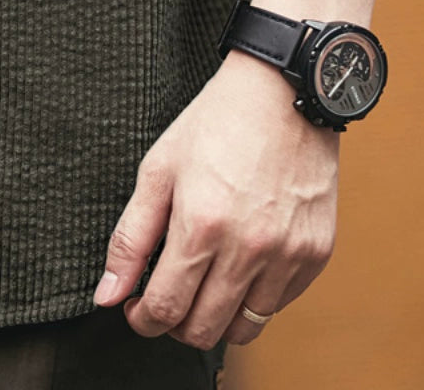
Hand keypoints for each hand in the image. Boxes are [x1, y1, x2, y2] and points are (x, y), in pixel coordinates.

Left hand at [94, 50, 338, 350]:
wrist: (282, 93)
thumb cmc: (215, 124)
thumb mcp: (158, 169)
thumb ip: (130, 238)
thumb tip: (107, 295)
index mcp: (201, 225)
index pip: (166, 308)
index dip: (143, 319)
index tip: (135, 308)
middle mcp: (249, 248)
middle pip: (204, 330)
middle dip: (174, 323)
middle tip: (165, 296)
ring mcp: (288, 254)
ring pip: (244, 328)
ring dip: (216, 317)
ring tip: (202, 284)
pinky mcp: (316, 254)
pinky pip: (279, 304)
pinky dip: (254, 297)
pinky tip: (239, 265)